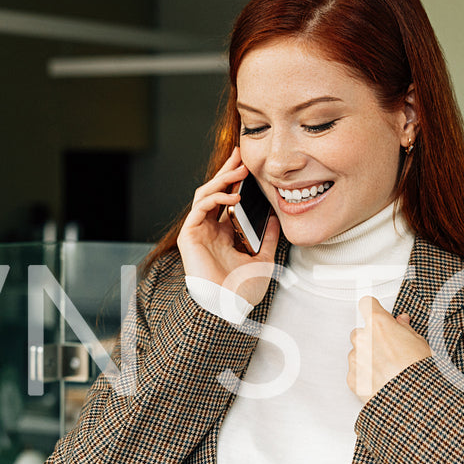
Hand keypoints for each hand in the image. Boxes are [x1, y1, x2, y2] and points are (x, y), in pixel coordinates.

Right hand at [177, 147, 280, 306]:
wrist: (230, 308)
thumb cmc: (242, 291)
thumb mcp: (263, 259)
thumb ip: (267, 238)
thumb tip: (274, 218)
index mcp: (223, 234)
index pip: (226, 199)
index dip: (234, 181)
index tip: (248, 165)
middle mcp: (209, 230)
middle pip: (214, 191)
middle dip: (226, 171)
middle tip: (240, 155)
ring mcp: (198, 232)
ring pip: (204, 195)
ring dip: (221, 180)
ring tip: (239, 170)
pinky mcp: (189, 236)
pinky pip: (200, 209)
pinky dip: (215, 198)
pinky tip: (233, 195)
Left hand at [348, 297, 431, 401]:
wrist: (414, 401)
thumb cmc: (419, 372)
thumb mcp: (420, 343)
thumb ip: (405, 328)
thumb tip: (401, 321)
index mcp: (379, 324)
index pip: (367, 304)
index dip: (374, 310)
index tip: (378, 314)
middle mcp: (363, 339)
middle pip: (361, 331)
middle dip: (372, 338)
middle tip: (390, 349)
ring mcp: (355, 359)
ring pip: (357, 352)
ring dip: (368, 357)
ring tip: (389, 369)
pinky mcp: (352, 378)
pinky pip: (356, 371)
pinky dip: (365, 375)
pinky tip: (383, 381)